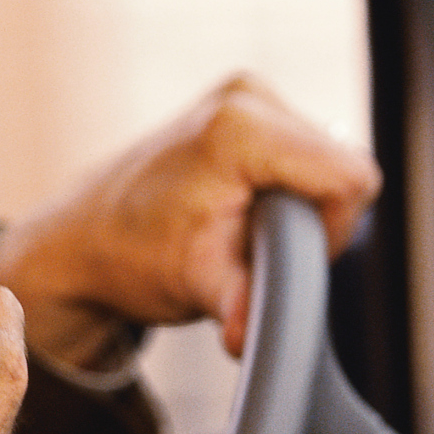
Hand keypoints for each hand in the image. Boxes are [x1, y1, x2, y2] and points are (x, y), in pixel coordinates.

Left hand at [0, 75, 380, 363]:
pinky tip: (240, 208)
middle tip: (251, 247)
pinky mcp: (246, 102)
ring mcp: (247, 93)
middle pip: (340, 169)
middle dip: (312, 221)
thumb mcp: (193, 285)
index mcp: (241, 128)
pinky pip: (303, 154)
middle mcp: (247, 95)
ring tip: (240, 228)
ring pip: (326, 162)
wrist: (84, 235)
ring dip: (299, 206)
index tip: (280, 254)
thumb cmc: (132, 257)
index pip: (349, 179)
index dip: (331, 230)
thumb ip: (237, 306)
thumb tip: (249, 340)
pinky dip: (284, 189)